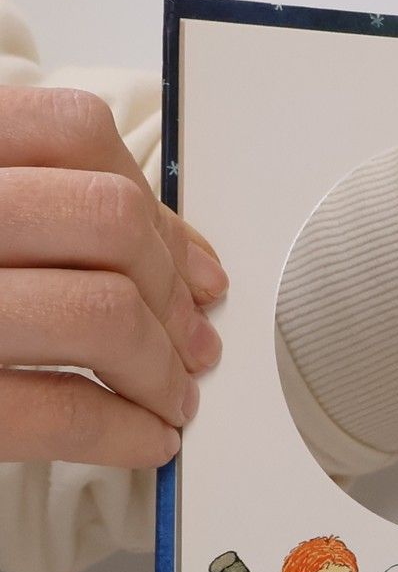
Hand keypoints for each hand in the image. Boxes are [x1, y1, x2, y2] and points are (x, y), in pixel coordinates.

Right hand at [1, 85, 225, 465]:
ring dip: (160, 369)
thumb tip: (175, 253)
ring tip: (168, 398)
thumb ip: (32, 200)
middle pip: (107, 220)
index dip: (154, 207)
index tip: (192, 269)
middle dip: (170, 294)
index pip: (72, 131)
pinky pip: (56, 409)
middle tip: (189, 345)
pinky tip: (144, 440)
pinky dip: (124, 432)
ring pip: (100, 312)